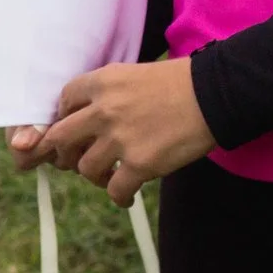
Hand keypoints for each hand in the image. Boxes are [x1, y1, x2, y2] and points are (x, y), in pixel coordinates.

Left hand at [9, 59, 216, 206]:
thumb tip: (89, 116)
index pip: (64, 102)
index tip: (74, 131)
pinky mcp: (139, 164)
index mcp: (101, 82)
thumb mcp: (132, 74)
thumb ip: (106, 92)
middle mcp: (103, 109)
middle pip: (60, 138)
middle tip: (76, 160)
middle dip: (64, 153)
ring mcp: (119, 138)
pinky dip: (119, 197)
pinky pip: (115, 190)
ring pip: (85, 169)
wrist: (212, 95)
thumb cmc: (178, 83)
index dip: (65, 119)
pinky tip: (127, 196)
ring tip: (110, 177)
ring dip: (95, 177)